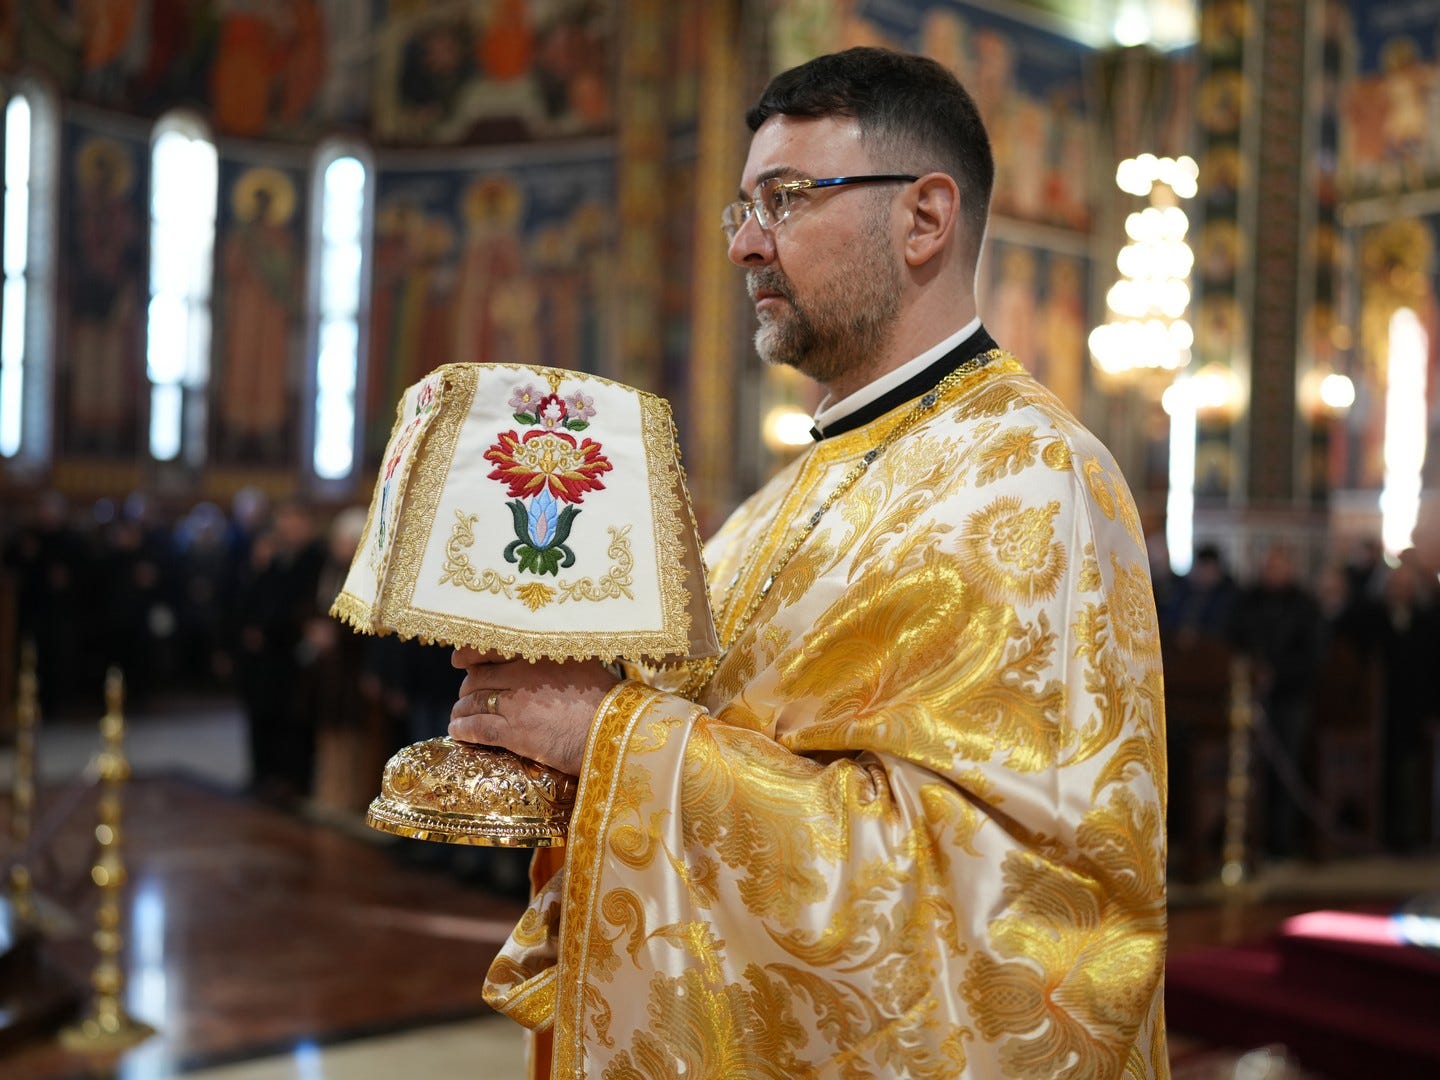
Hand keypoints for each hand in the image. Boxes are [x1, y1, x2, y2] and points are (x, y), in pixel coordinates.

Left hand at [449, 647, 619, 775]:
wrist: (613, 731)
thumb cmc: (607, 699)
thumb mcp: (583, 663)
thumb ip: (559, 656)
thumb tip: (550, 653)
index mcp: (537, 653)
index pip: (489, 648)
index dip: (468, 655)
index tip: (459, 660)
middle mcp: (521, 673)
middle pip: (476, 679)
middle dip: (467, 689)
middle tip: (465, 697)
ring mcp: (515, 702)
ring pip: (472, 703)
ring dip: (461, 711)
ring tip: (459, 717)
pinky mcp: (513, 731)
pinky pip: (476, 728)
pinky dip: (462, 730)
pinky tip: (457, 733)